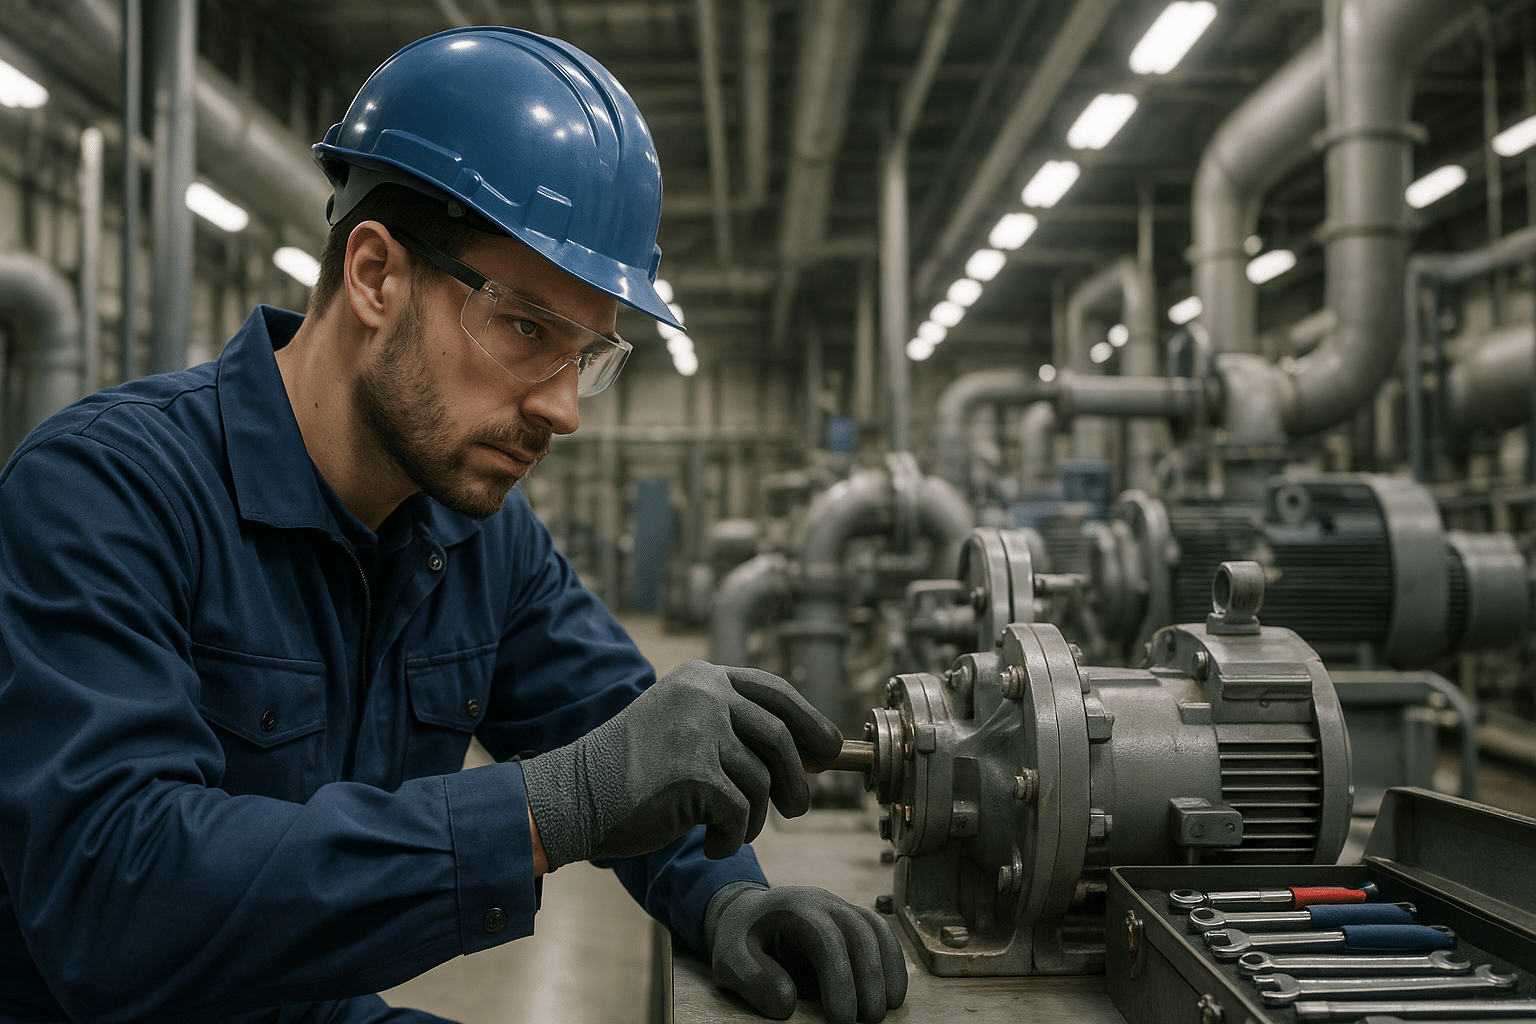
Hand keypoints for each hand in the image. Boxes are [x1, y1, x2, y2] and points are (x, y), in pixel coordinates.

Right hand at [520, 661, 841, 868]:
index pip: (775, 691)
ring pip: (762, 782)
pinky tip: (707, 842)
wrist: (573, 796)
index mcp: (702, 677)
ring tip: (726, 829)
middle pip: (781, 737)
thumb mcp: (683, 728)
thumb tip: (816, 753)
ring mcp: (699, 732)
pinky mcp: (695, 774)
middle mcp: (704, 695)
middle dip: (796, 779)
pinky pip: (741, 813)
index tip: (829, 749)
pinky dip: (731, 837)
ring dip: (753, 817)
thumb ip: (737, 730)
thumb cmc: (631, 772)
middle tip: (797, 807)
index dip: (810, 721)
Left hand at [705, 883, 908, 1023]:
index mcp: (792, 907)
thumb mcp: (729, 960)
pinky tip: (893, 991)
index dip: (839, 979)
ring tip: (888, 1008)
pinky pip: (880, 933)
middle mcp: (822, 902)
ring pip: (875, 930)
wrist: (747, 915)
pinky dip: (892, 961)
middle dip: (869, 978)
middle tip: (868, 1021)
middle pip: (858, 932)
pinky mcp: (851, 920)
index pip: (826, 939)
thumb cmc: (740, 940)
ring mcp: (840, 908)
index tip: (841, 1020)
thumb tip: (786, 1005)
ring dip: (887, 969)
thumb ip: (752, 979)